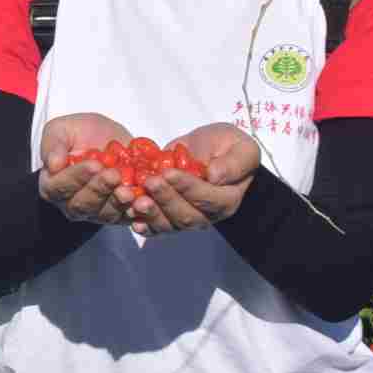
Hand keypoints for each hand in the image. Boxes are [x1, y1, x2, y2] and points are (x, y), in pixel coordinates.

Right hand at [36, 112, 138, 224]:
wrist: (108, 139)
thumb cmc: (79, 133)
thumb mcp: (61, 129)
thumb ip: (53, 144)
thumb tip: (53, 164)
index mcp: (52, 185)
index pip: (60, 186)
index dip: (77, 177)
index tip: (94, 164)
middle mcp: (71, 204)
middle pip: (83, 204)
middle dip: (100, 189)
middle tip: (114, 175)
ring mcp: (96, 212)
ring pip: (105, 214)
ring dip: (117, 203)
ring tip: (129, 191)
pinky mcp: (119, 214)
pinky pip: (127, 217)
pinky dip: (136, 212)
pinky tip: (143, 202)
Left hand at [124, 123, 261, 235]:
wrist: (207, 149)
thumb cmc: (226, 146)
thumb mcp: (241, 147)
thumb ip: (234, 163)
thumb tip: (215, 176)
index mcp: (227, 199)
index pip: (208, 199)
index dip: (188, 187)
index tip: (169, 172)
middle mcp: (207, 215)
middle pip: (186, 216)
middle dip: (166, 198)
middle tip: (150, 181)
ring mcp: (186, 218)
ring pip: (168, 224)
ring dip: (151, 213)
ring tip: (136, 200)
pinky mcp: (168, 217)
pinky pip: (154, 226)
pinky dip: (142, 223)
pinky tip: (130, 214)